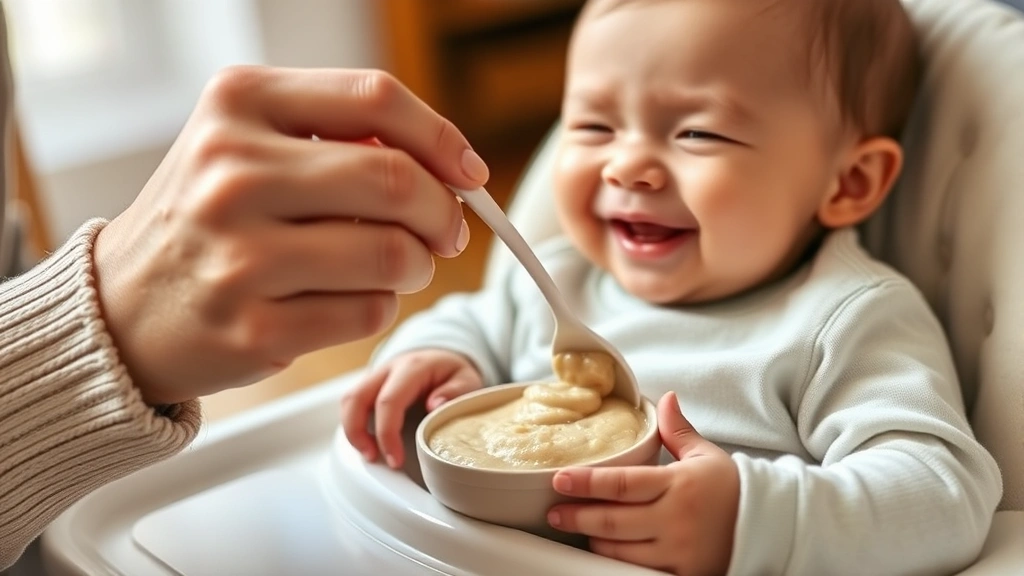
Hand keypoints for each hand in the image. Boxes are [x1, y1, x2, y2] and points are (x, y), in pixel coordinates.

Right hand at [92, 66, 489, 405]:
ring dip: (416, 266)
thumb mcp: (245, 143)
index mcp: (238, 104)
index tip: (469, 172)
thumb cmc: (204, 220)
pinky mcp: (253, 327)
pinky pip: (369, 312)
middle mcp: (232, 172)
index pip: (375, 98)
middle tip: (445, 230)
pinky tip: (347, 299)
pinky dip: (380, 307)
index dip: (442, 137)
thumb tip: (446, 165)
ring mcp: (240, 254)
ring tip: (395, 266)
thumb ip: (337, 134)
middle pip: (395, 180)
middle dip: (442, 212)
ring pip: (393, 254)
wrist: (120, 308)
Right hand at [339, 349, 482, 467]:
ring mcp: (375, 376)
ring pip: (349, 400)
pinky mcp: (370, 386)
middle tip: (372, 458)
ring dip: (351, 430)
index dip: (386, 433)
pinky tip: (368, 444)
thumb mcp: (467, 379)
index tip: (394, 460)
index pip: (389, 401)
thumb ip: (456, 391)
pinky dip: (354, 425)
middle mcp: (388, 369)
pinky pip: (352, 404)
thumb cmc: (452, 372)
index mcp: (413, 368)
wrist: (442, 357)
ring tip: (369, 454)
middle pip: (356, 398)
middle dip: (357, 432)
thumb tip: (434, 405)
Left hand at [547, 392, 738, 575]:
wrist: (769, 526)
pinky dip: (618, 563)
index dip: (587, 482)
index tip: (560, 480)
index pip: (622, 484)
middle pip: (613, 521)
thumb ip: (677, 430)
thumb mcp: (705, 455)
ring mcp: (679, 552)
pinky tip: (606, 552)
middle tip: (554, 511)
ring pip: (620, 552)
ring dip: (595, 541)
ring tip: (579, 528)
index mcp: (678, 485)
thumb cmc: (732, 488)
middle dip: (577, 516)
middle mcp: (676, 520)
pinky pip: (639, 573)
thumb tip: (665, 399)